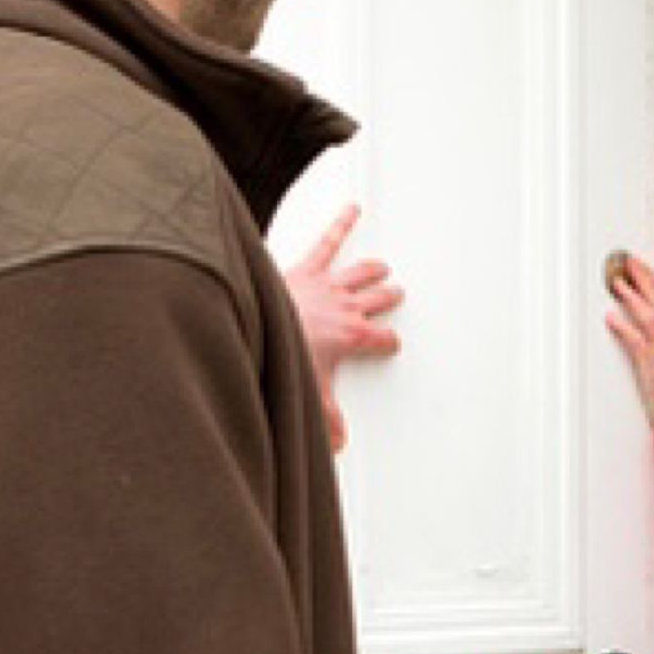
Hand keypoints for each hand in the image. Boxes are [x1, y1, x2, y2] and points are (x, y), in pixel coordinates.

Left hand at [284, 204, 402, 451]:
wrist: (259, 322)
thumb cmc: (282, 352)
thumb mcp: (309, 395)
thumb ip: (326, 421)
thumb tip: (337, 445)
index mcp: (353, 336)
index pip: (384, 339)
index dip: (390, 342)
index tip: (390, 344)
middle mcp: (346, 307)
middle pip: (378, 299)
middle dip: (388, 297)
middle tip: (394, 293)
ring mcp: (328, 285)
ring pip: (361, 272)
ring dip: (373, 269)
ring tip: (380, 266)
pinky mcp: (307, 267)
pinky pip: (328, 242)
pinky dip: (342, 223)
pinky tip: (352, 209)